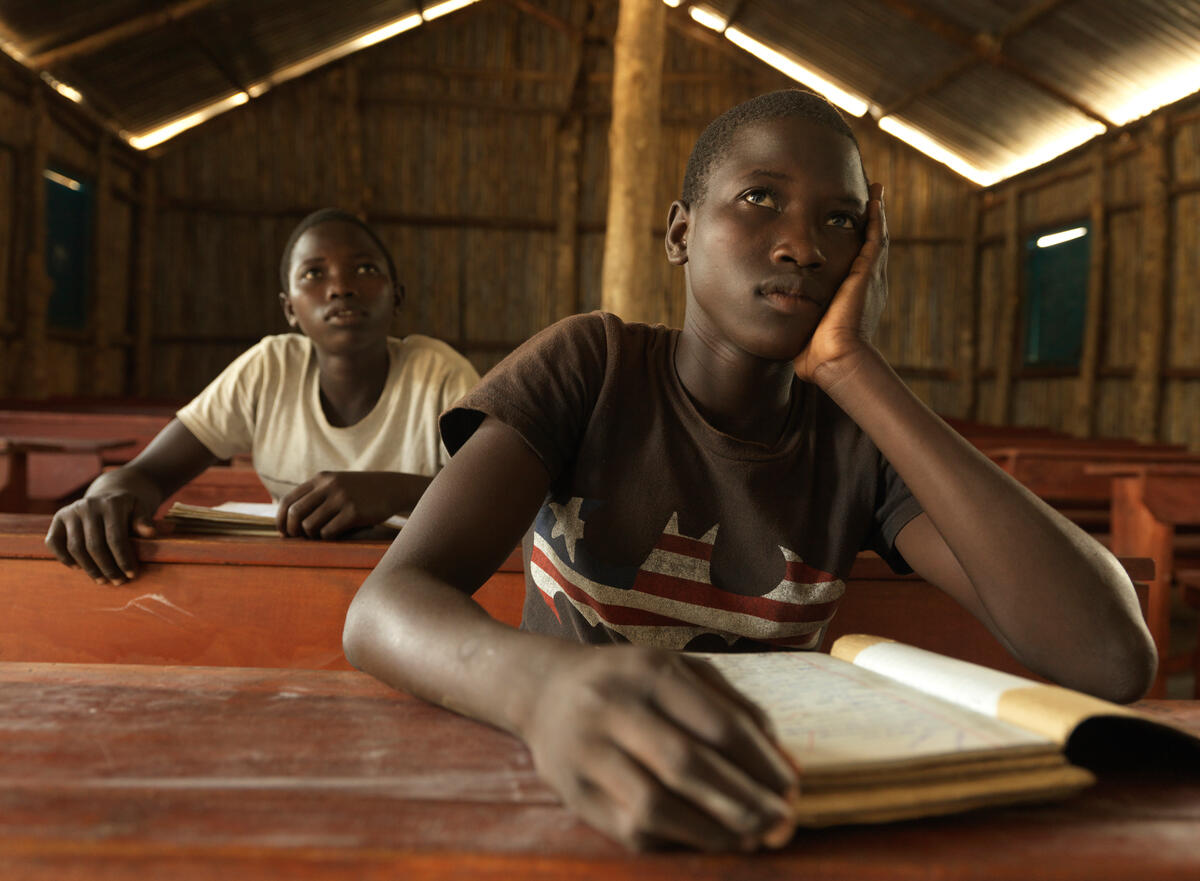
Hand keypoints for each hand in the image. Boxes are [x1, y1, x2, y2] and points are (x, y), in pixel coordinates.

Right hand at [45, 492, 157, 583]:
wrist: (108, 495)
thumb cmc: (128, 509)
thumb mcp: (140, 510)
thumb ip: (144, 521)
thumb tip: (150, 533)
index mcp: (111, 504)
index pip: (116, 538)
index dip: (123, 559)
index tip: (131, 575)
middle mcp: (88, 506)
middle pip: (95, 546)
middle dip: (107, 568)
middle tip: (117, 582)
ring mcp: (71, 511)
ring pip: (76, 548)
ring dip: (89, 568)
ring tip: (102, 580)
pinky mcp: (58, 518)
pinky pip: (54, 542)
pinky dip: (64, 558)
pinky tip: (78, 568)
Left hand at [276, 470, 400, 538]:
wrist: (392, 488)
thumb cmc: (360, 492)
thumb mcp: (336, 485)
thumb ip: (315, 495)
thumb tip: (288, 519)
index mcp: (321, 479)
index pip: (288, 500)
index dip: (280, 519)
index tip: (284, 532)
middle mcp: (329, 486)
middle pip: (295, 514)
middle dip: (292, 530)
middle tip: (298, 539)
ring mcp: (342, 498)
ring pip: (310, 525)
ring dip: (311, 536)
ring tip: (320, 536)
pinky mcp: (354, 513)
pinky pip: (328, 532)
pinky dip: (328, 538)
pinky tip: (336, 535)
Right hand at [521, 644, 797, 850]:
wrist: (543, 689)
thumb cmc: (629, 681)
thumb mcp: (680, 670)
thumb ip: (735, 708)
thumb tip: (784, 764)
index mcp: (650, 671)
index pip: (718, 724)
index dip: (762, 763)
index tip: (792, 788)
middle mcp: (614, 707)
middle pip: (688, 766)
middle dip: (745, 802)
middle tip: (782, 824)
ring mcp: (587, 752)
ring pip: (656, 806)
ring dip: (713, 831)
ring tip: (750, 838)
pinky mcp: (573, 792)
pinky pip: (631, 829)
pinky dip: (677, 839)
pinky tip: (707, 838)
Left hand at [793, 182, 888, 387]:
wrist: (836, 360)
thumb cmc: (818, 357)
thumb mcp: (809, 335)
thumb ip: (800, 326)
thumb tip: (783, 331)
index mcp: (857, 300)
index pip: (858, 267)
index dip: (856, 248)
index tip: (850, 232)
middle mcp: (869, 286)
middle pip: (872, 247)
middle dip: (870, 224)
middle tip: (870, 201)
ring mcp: (871, 278)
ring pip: (876, 237)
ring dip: (875, 214)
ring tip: (875, 191)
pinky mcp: (867, 272)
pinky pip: (875, 237)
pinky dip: (875, 216)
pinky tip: (874, 197)